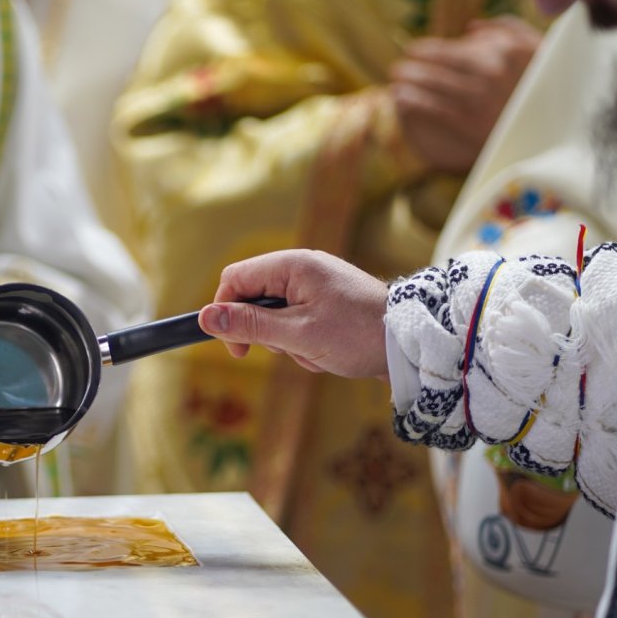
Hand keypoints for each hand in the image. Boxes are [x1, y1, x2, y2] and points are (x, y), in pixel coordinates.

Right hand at [198, 250, 389, 378]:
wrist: (411, 343)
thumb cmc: (357, 334)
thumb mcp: (298, 334)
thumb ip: (250, 324)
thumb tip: (205, 317)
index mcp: (292, 265)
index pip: (234, 280)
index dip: (226, 313)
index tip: (237, 348)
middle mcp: (301, 267)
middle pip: (253, 298)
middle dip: (264, 332)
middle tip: (289, 350)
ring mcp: (315, 283)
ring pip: (274, 314)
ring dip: (287, 341)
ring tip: (315, 352)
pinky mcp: (326, 299)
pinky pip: (296, 320)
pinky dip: (303, 341)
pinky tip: (326, 351)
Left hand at [390, 17, 541, 174]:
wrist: (561, 133)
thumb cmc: (551, 89)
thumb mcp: (543, 51)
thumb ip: (511, 30)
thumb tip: (473, 26)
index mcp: (505, 54)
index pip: (456, 50)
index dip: (429, 49)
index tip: (413, 50)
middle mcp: (492, 74)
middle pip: (442, 67)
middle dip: (414, 65)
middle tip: (397, 68)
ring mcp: (481, 100)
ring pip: (436, 86)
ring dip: (409, 81)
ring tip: (394, 82)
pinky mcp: (473, 126)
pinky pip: (437, 110)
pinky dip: (415, 102)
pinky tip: (400, 100)